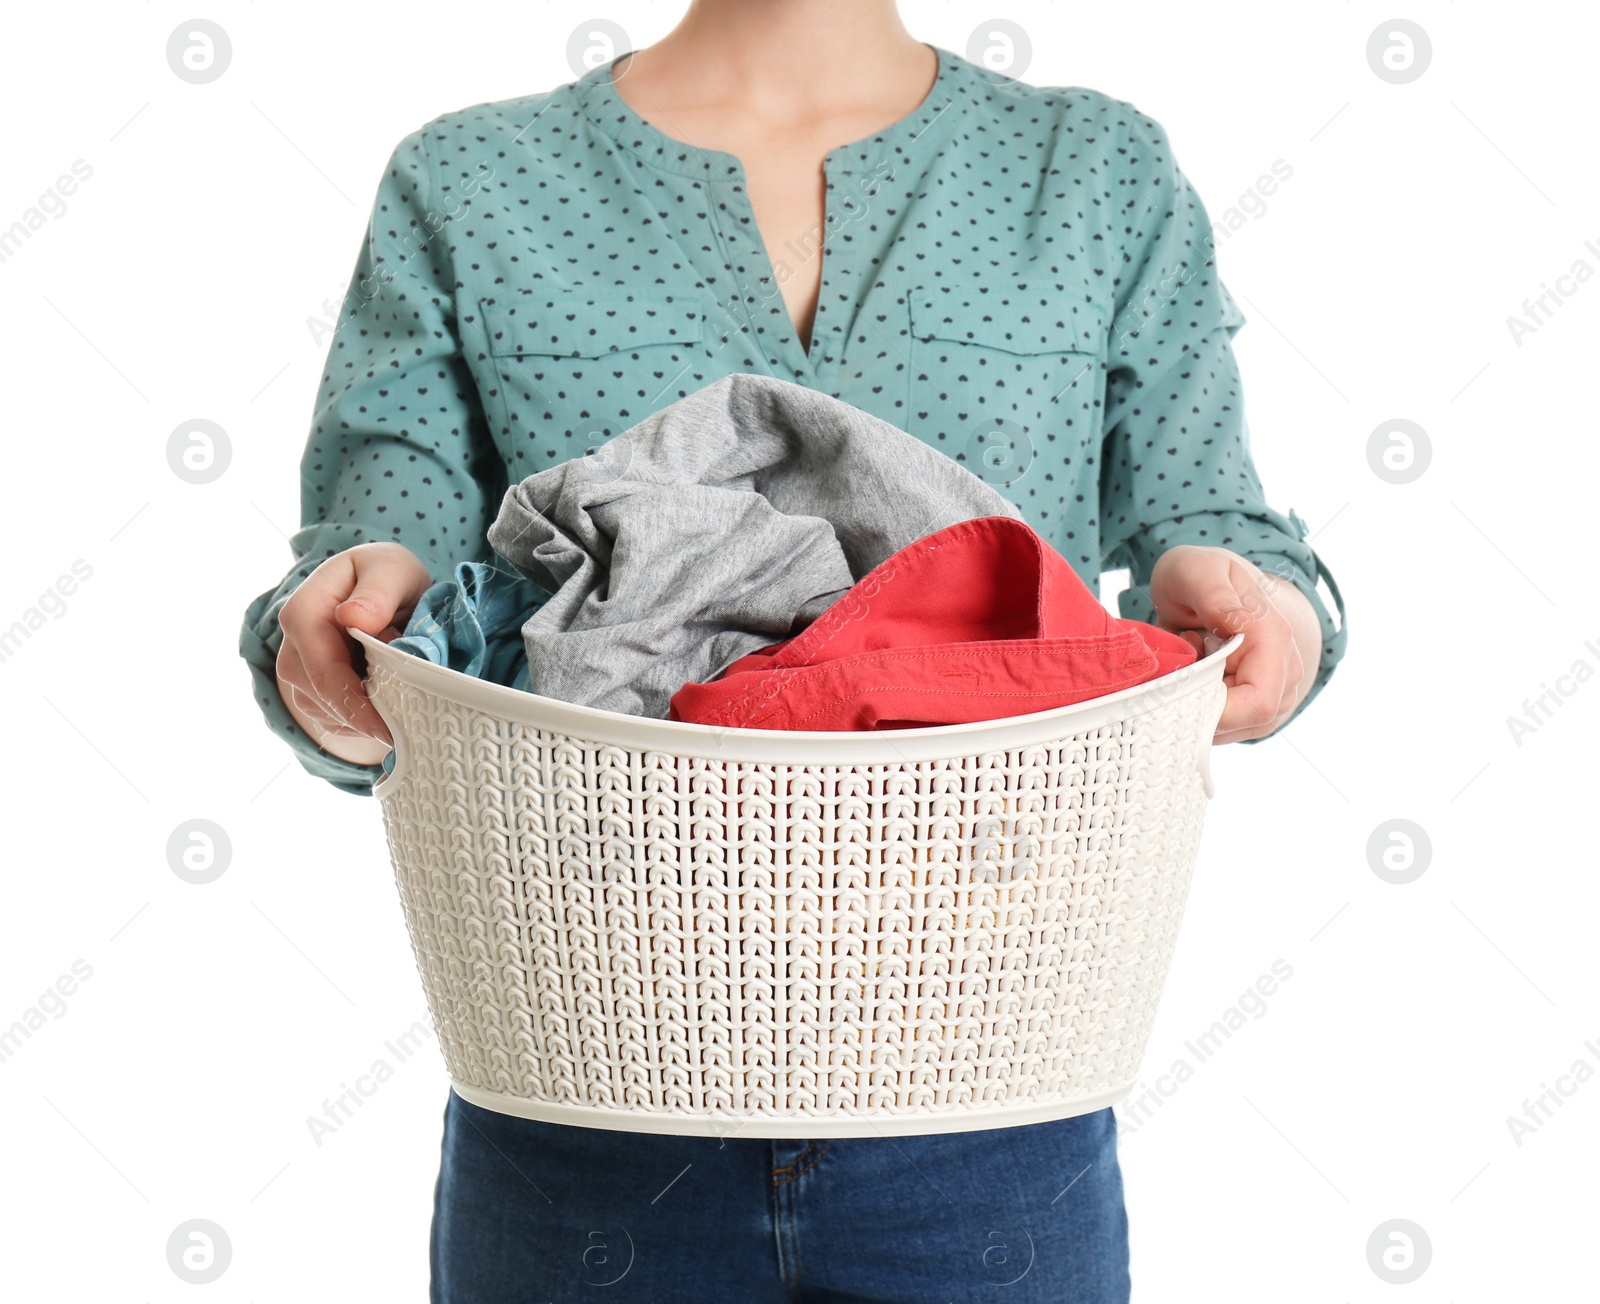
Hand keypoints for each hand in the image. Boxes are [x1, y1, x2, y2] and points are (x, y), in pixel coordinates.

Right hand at [274, 542, 432, 763]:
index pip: (320, 666)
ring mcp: (298, 668)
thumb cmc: (387, 576)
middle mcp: (292, 642)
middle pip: (319, 695)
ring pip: (323, 711)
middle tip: (402, 732)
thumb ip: (377, 592)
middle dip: (361, 717)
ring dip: (361, 721)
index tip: (383, 726)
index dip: (351, 699)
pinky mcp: (310, 687)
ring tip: (400, 713)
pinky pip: (330, 717)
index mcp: (305, 611)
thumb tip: (353, 617)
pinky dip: (358, 722)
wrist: (382, 585)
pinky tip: (384, 714)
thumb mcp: (391, 571)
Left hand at [1148, 545, 1321, 743]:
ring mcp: (1277, 694)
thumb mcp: (1196, 570)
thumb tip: (1234, 624)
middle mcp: (1286, 672)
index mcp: (1273, 639)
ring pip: (1231, 731)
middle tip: (1172, 670)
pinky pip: (1224, 729)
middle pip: (1242, 722)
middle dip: (1197, 709)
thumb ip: (1212, 594)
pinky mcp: (1258, 708)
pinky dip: (1197, 712)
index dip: (1216, 713)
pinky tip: (1189, 681)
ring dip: (1195, 710)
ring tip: (1184, 667)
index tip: (1177, 692)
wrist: (1211, 583)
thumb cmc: (1200, 575)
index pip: (1258, 703)